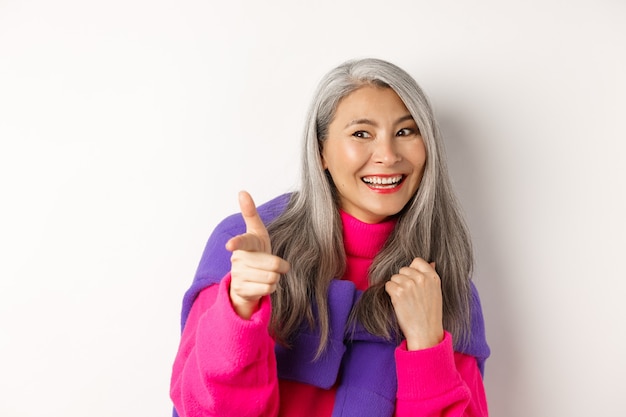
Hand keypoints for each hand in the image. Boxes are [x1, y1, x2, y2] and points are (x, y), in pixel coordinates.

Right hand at [225, 191, 289, 318]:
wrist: (247, 280)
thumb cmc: (255, 251)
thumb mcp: (256, 232)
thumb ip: (250, 213)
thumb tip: (241, 191)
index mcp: (245, 243)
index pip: (242, 241)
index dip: (237, 243)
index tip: (230, 245)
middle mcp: (238, 259)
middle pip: (273, 264)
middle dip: (280, 266)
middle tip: (273, 265)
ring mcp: (237, 275)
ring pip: (271, 277)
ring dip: (275, 277)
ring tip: (265, 274)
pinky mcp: (240, 290)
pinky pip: (267, 289)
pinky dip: (270, 288)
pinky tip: (261, 284)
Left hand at [385, 258, 443, 349]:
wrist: (425, 332)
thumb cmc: (430, 314)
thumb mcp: (436, 292)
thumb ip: (430, 277)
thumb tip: (431, 262)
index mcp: (433, 277)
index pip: (418, 261)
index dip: (412, 270)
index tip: (413, 281)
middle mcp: (421, 279)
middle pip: (403, 269)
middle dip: (403, 279)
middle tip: (409, 295)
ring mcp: (409, 285)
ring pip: (394, 277)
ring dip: (396, 287)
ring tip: (405, 300)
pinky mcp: (398, 293)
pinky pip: (388, 285)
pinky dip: (390, 293)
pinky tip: (398, 302)